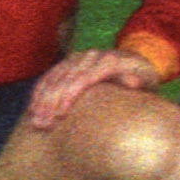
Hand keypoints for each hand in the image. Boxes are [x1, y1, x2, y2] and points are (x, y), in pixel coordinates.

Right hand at [28, 47, 163, 131]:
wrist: (136, 61)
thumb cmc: (143, 78)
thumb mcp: (147, 81)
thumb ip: (138, 82)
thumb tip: (130, 82)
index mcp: (110, 60)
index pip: (85, 76)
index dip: (71, 94)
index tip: (61, 114)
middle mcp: (92, 55)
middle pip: (66, 78)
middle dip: (51, 101)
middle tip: (43, 124)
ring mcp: (79, 57)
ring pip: (55, 77)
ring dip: (42, 99)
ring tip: (35, 121)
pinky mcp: (69, 62)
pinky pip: (50, 75)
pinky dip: (40, 91)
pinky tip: (33, 107)